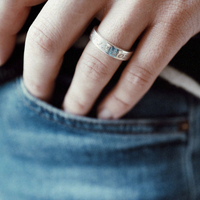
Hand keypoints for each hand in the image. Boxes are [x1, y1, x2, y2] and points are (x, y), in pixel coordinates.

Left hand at [1, 0, 199, 118]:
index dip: (1, 34)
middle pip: (50, 39)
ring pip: (97, 64)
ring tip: (72, 113)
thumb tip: (25, 29)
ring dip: (79, 97)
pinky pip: (142, 72)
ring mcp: (144, 0)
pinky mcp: (178, 21)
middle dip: (38, 78)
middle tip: (37, 96)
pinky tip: (108, 113)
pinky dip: (122, 99)